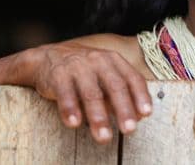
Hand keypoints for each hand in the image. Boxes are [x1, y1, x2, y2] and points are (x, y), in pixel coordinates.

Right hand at [0, 41, 151, 143]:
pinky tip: (74, 123)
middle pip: (115, 86)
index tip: (146, 113)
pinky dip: (70, 108)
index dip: (140, 96)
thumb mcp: (105, 75)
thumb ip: (121, 94)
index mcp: (114, 61)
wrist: (48, 57)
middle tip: (129, 129)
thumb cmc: (84, 70)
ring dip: (98, 116)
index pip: (132, 78)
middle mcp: (99, 61)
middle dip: (123, 109)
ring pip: (91, 93)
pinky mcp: (58, 74)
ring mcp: (78, 67)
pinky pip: (65, 93)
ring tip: (103, 136)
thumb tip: (139, 115)